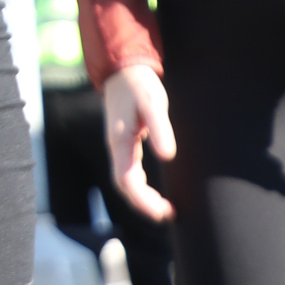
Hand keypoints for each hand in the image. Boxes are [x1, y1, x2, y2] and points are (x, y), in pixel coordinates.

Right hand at [103, 64, 177, 222]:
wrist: (124, 70)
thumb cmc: (140, 85)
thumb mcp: (153, 103)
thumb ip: (160, 128)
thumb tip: (167, 157)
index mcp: (119, 142)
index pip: (126, 181)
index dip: (143, 201)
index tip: (163, 211)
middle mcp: (116, 148)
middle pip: (124, 186)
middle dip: (143, 204)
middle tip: (168, 214)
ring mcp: (119, 147)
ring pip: (125, 181)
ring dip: (142, 198)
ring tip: (164, 209)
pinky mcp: (125, 143)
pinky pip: (129, 173)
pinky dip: (141, 187)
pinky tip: (155, 192)